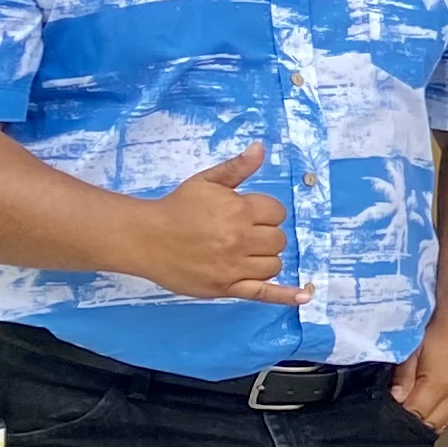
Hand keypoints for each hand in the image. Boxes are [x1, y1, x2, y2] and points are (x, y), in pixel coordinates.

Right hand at [134, 141, 305, 302]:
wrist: (144, 237)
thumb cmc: (176, 207)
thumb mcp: (206, 181)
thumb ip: (237, 167)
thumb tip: (261, 149)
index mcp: (239, 210)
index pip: (277, 213)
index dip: (265, 212)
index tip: (246, 213)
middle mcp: (239, 239)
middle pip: (278, 239)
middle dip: (264, 234)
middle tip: (240, 233)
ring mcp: (233, 266)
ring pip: (273, 264)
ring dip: (264, 258)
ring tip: (241, 252)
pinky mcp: (225, 287)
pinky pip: (262, 293)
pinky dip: (285, 295)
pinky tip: (303, 297)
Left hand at [392, 323, 447, 431]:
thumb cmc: (440, 331)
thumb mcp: (414, 348)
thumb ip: (404, 376)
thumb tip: (394, 399)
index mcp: (440, 385)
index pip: (413, 416)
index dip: (395, 417)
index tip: (382, 412)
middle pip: (427, 426)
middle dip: (409, 423)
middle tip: (393, 412)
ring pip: (440, 426)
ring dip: (424, 422)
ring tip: (409, 410)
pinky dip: (437, 417)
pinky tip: (426, 408)